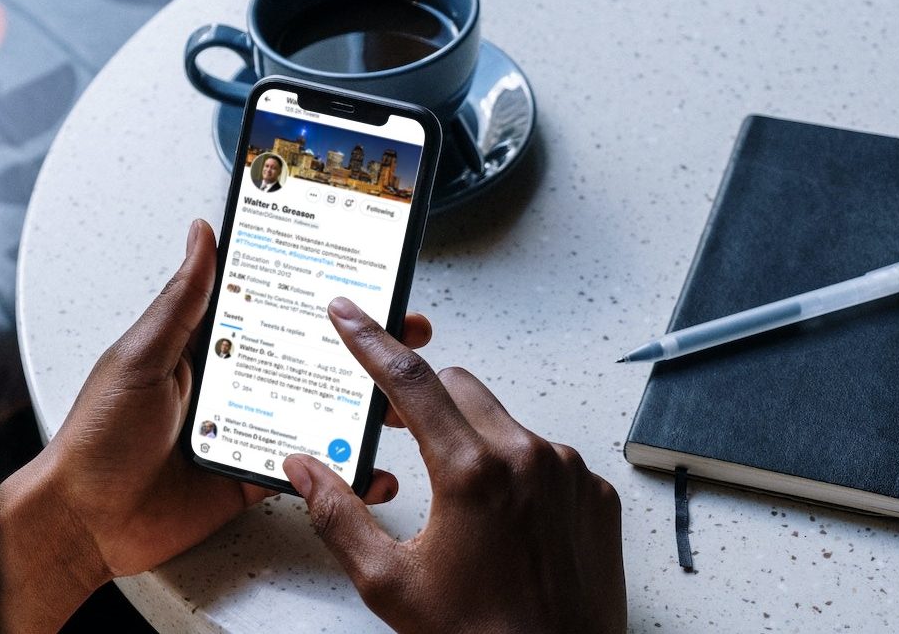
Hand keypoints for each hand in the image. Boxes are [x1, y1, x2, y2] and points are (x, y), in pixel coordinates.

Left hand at [0, 221, 431, 631]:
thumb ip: (181, 301)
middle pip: (313, 358)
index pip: (278, 308)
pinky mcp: (257, 476)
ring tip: (400, 402)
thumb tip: (201, 235)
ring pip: (321, 411)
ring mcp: (253, 430)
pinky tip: (372, 468)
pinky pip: (311, 470)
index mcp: (212, 346)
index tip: (365, 280)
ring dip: (365, 406)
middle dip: (364, 348)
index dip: (322, 296)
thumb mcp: (142, 356)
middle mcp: (238, 382)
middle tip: (406, 333)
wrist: (85, 521)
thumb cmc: (99, 435)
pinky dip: (344, 471)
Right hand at [283, 298, 626, 633]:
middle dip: (422, 398)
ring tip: (457, 498)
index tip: (350, 315)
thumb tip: (304, 468)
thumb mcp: (390, 583)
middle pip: (459, 387)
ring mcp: (568, 473)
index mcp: (472, 473)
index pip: (410, 381)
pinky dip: (516, 468)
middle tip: (396, 429)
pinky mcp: (594, 493)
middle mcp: (528, 458)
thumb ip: (339, 515)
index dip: (371, 342)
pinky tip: (502, 517)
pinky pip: (545, 454)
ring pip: (503, 420)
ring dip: (471, 437)